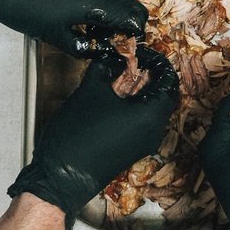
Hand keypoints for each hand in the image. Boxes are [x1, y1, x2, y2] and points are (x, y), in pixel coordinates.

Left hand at [0, 0, 146, 56]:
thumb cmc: (20, 2)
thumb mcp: (51, 34)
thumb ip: (79, 46)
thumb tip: (95, 51)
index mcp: (97, 2)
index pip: (136, 18)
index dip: (133, 37)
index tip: (121, 49)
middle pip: (130, 6)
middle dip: (126, 26)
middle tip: (110, 43)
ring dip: (111, 16)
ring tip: (91, 33)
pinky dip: (98, 6)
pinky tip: (78, 18)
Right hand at [8, 46, 177, 229]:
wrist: (61, 177)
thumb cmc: (77, 134)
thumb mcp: (89, 91)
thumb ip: (104, 68)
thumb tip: (110, 57)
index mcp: (151, 116)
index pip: (169, 81)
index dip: (158, 62)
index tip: (141, 52)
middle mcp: (154, 132)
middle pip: (163, 97)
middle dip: (151, 76)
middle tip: (132, 61)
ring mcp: (144, 145)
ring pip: (152, 111)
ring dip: (141, 92)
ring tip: (120, 76)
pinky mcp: (132, 152)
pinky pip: (142, 123)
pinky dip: (134, 107)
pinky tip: (115, 99)